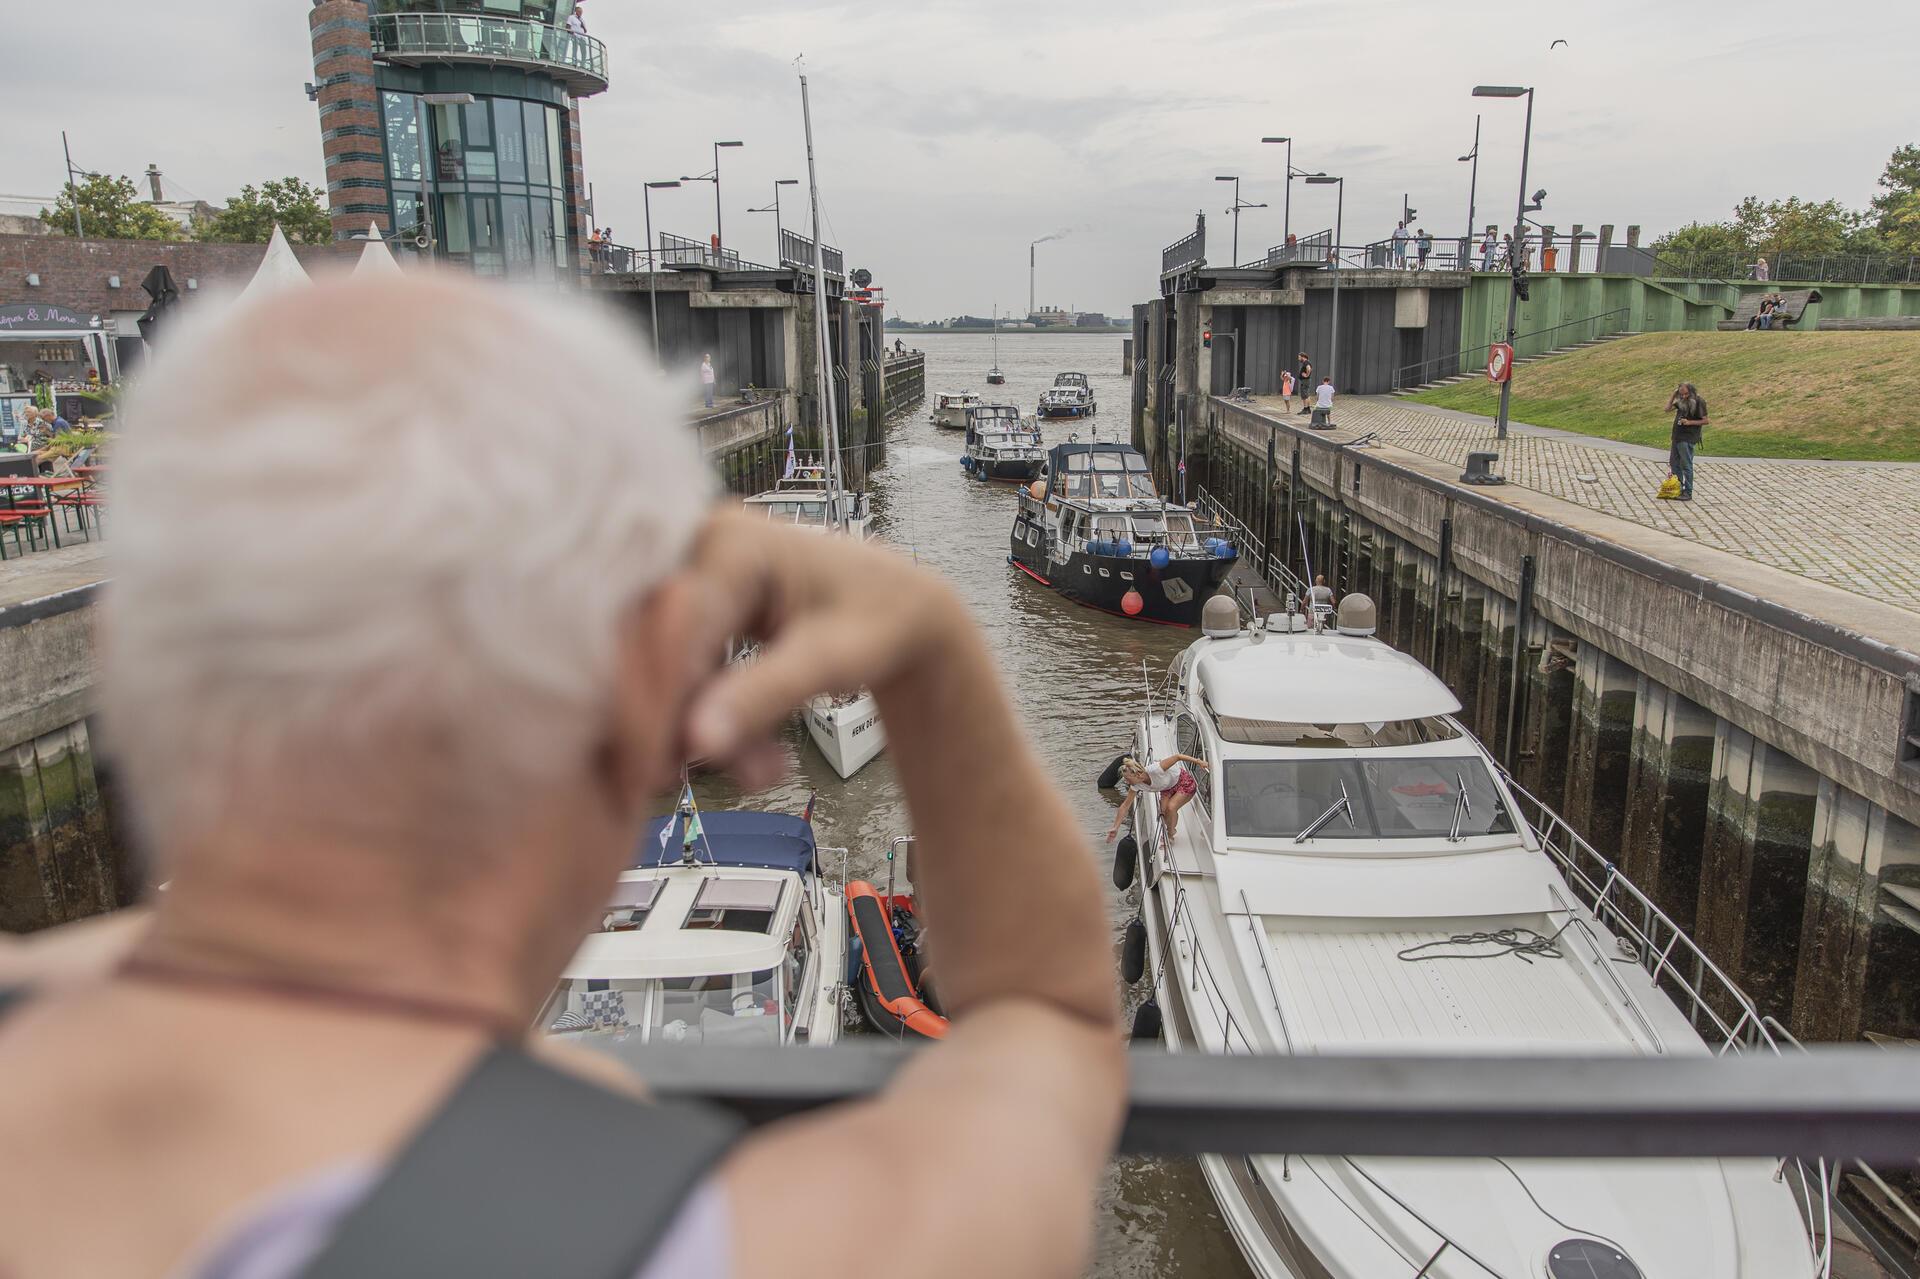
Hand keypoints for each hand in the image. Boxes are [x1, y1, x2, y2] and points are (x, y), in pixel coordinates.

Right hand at [680, 508, 963, 774]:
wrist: (898, 609)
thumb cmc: (878, 620)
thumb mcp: (831, 659)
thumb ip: (764, 694)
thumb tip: (696, 743)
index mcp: (730, 541)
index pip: (672, 629)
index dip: (658, 701)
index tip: (660, 768)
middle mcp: (694, 546)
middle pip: (651, 647)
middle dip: (671, 721)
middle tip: (684, 782)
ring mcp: (688, 575)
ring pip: (660, 668)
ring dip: (697, 730)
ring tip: (762, 773)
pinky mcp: (689, 609)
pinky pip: (676, 674)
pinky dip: (708, 721)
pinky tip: (757, 758)